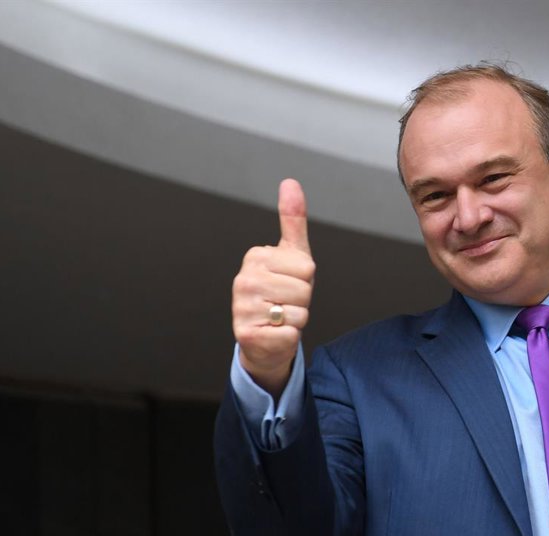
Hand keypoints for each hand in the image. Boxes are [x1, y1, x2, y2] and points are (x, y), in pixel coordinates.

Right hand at [232, 178, 314, 397]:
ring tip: (280, 318)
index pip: (306, 268)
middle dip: (302, 301)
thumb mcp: (293, 256)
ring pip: (299, 312)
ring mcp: (242, 308)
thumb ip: (292, 221)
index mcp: (255, 257)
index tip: (289, 283)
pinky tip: (274, 334)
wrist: (267, 338)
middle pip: (304, 289)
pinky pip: (291, 334)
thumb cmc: (282, 294)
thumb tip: (290, 183)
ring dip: (296, 320)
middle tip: (285, 303)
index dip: (305, 280)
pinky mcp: (247, 334)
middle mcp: (244, 280)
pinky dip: (289, 338)